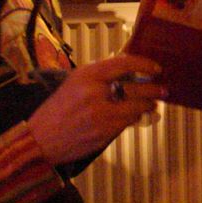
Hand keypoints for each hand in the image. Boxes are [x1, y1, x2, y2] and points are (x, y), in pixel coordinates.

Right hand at [27, 53, 165, 165]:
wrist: (38, 139)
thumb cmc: (58, 108)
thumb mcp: (75, 82)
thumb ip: (101, 74)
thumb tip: (131, 68)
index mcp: (86, 75)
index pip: (124, 63)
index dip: (145, 64)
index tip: (156, 68)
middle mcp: (94, 93)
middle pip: (136, 88)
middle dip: (154, 89)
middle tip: (163, 89)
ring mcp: (100, 115)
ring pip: (136, 108)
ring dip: (147, 106)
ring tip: (152, 103)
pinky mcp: (104, 134)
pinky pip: (127, 123)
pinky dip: (134, 118)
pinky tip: (136, 115)